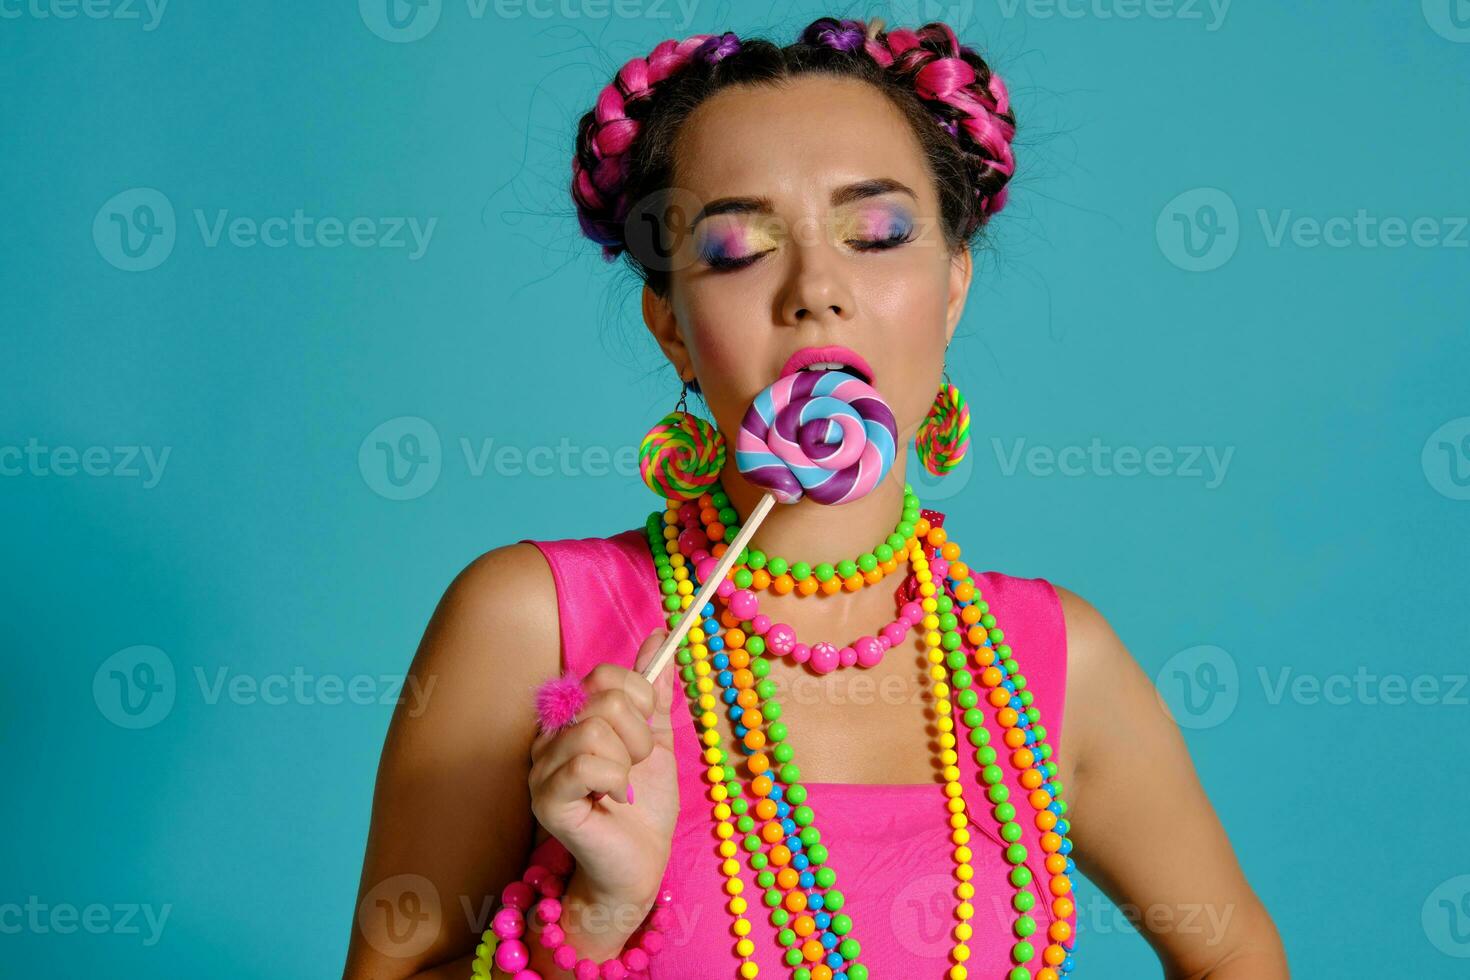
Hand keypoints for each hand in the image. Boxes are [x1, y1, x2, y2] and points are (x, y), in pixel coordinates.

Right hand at [528, 628, 680, 907]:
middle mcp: (550, 736)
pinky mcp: (546, 800)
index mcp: (573, 717)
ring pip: (594, 730)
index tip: (644, 735)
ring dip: (627, 761)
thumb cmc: (645, 804)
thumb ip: (654, 690)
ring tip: (624, 785)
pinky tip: (613, 799)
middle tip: (634, 767)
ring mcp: (542, 768)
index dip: (640, 701)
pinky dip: (614, 780)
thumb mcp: (657, 737)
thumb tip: (661, 634)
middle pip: (604, 699)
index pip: (605, 675)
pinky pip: (586, 764)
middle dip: (638, 736)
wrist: (642, 861)